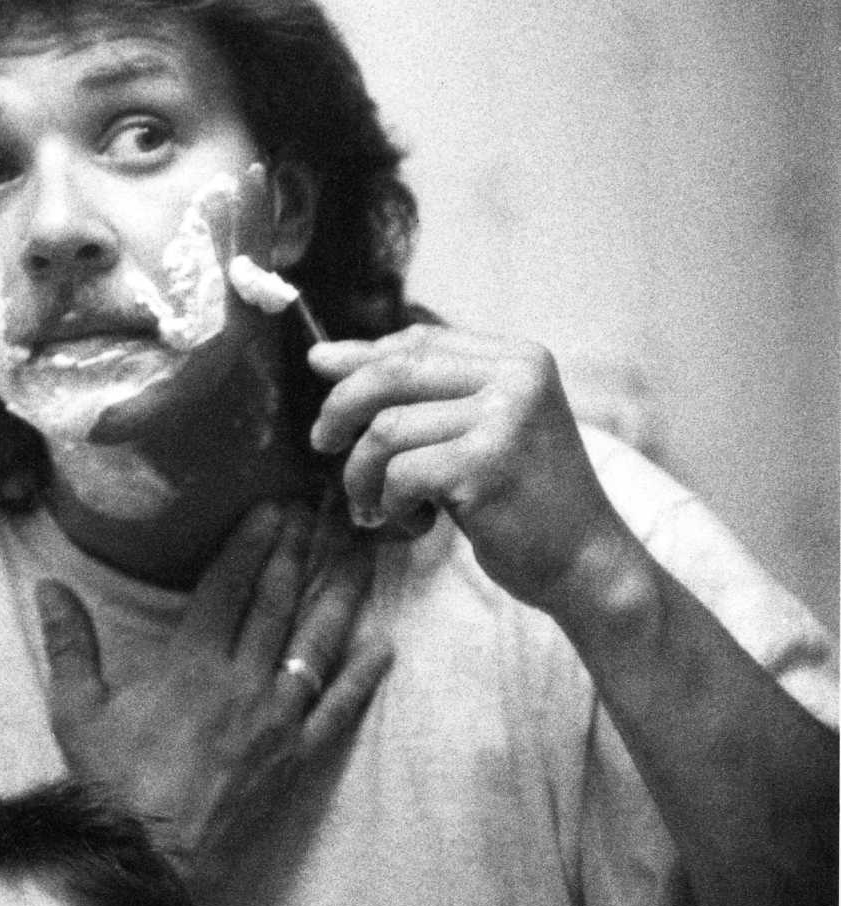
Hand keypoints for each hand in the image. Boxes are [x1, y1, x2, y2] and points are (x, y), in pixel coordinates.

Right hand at [37, 497, 390, 889]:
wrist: (153, 860)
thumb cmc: (111, 787)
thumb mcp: (76, 713)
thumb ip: (70, 645)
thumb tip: (48, 586)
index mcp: (190, 664)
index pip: (230, 585)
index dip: (254, 542)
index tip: (275, 506)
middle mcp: (242, 682)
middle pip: (279, 603)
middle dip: (301, 552)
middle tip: (323, 512)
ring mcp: (276, 720)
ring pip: (317, 645)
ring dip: (339, 595)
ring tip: (361, 555)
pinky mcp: (296, 758)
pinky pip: (337, 711)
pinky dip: (361, 678)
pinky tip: (382, 647)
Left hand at [309, 324, 621, 613]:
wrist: (586, 563)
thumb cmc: (525, 502)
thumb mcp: (479, 433)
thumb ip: (418, 395)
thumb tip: (323, 358)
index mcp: (518, 359)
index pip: (420, 341)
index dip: (362, 357)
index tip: (320, 371)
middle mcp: (516, 378)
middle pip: (395, 372)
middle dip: (342, 407)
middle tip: (322, 442)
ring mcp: (505, 418)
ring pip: (387, 430)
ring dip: (363, 474)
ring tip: (376, 503)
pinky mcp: (488, 464)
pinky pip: (400, 474)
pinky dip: (391, 504)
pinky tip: (415, 521)